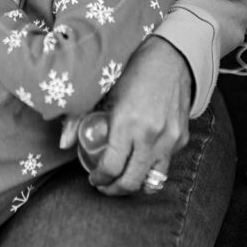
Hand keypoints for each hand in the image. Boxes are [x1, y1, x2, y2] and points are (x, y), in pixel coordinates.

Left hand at [86, 37, 191, 195]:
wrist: (170, 58)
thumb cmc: (132, 71)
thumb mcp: (103, 91)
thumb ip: (79, 119)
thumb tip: (64, 144)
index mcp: (127, 122)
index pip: (112, 167)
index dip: (100, 179)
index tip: (94, 178)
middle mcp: (150, 135)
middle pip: (132, 181)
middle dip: (114, 189)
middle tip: (105, 185)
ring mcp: (169, 139)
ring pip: (153, 180)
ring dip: (136, 185)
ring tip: (124, 178)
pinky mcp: (182, 138)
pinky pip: (165, 163)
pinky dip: (152, 166)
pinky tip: (140, 158)